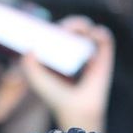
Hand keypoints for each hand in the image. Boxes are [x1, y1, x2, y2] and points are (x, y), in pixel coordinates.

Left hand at [21, 16, 115, 132]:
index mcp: (60, 54)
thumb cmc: (55, 96)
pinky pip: (105, 39)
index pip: (58, 32)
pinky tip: (93, 34)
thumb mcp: (35, 78)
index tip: (53, 30)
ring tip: (80, 30)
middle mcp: (76, 52)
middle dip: (70, 23)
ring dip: (82, 24)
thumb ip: (27, 64)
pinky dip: (100, 32)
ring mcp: (91, 54)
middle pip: (74, 29)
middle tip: (65, 30)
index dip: (56, 27)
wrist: (75, 109)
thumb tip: (30, 48)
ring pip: (89, 30)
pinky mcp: (104, 59)